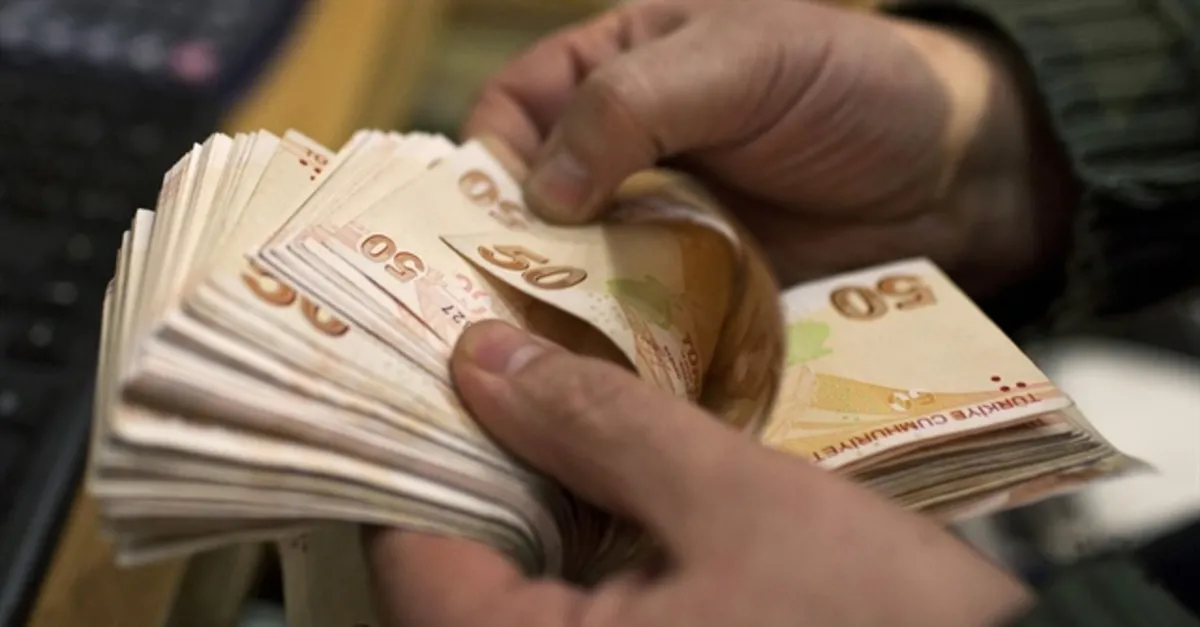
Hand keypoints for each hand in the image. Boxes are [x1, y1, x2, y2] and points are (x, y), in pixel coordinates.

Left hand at [367, 320, 1031, 626]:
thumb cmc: (883, 623)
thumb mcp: (739, 503)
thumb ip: (603, 425)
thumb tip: (483, 357)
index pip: (414, 565)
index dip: (411, 454)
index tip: (422, 367)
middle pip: (458, 579)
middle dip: (475, 466)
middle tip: (487, 364)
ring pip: (517, 593)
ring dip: (527, 498)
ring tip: (543, 399)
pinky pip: (575, 612)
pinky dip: (577, 543)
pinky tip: (605, 475)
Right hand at [463, 0, 1076, 297]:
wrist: (954, 170)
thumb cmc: (848, 83)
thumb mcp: (741, 59)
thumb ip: (634, 106)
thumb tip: (541, 190)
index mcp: (611, 73)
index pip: (510, 115)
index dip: (481, 167)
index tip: (475, 230)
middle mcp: (619, 154)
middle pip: (525, 207)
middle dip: (506, 256)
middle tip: (493, 316)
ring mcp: (654, 227)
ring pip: (573, 271)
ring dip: (557, 309)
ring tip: (541, 356)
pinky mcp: (691, 290)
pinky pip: (633, 318)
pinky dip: (615, 342)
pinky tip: (604, 372)